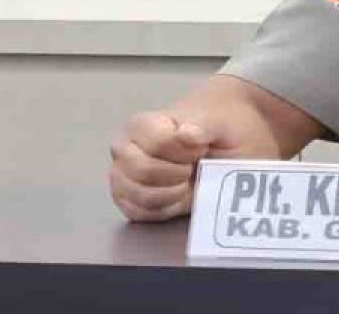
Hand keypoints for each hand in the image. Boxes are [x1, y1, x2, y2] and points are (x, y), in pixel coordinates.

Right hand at [109, 111, 228, 221]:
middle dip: (177, 174)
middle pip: (144, 170)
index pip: (158, 143)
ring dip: (173, 193)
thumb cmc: (210, 135)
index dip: (184, 151)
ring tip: (186, 181)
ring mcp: (121, 177)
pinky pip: (141, 213)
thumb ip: (203, 126)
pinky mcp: (126, 202)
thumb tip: (187, 134)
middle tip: (192, 167)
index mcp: (142, 124)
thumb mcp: (217, 124)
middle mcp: (124, 149)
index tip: (200, 149)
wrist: (213, 152)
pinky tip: (178, 195)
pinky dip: (166, 209)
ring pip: (141, 195)